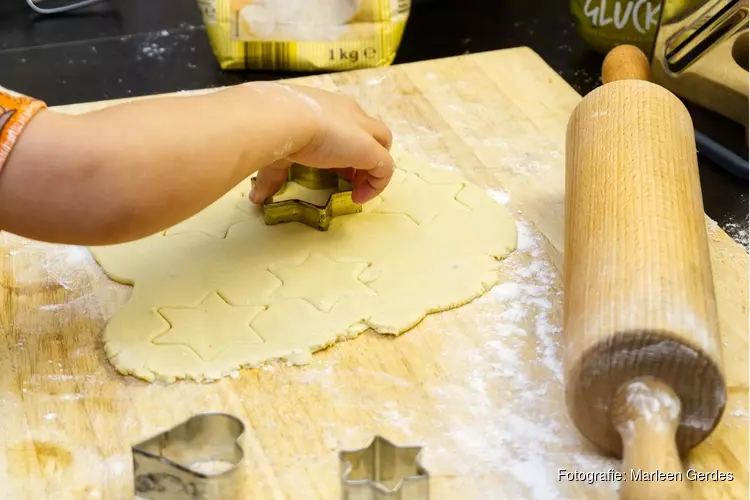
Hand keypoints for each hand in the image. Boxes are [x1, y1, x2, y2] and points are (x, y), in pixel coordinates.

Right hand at [248, 83, 393, 204]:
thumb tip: (255, 197)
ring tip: (354, 191)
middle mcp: (349, 113)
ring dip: (370, 170)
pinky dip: (376, 185)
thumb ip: (271, 174)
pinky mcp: (370, 149)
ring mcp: (362, 131)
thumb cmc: (273, 126)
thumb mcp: (275, 150)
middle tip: (344, 178)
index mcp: (327, 107)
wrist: (281, 118)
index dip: (343, 146)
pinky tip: (357, 197)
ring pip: (382, 147)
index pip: (347, 124)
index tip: (329, 168)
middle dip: (362, 155)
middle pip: (370, 133)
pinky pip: (385, 168)